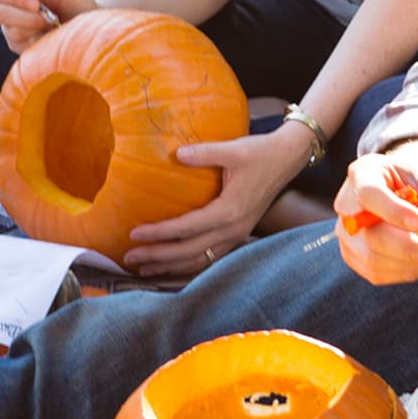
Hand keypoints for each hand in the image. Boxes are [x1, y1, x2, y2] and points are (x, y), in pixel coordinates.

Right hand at [0, 0, 97, 54]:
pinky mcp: (22, 49)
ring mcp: (13, 31)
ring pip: (13, 32)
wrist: (87, 25)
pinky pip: (23, 47)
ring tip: (53, 23)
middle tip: (49, 16)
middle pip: (0, 13)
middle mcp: (8, 10)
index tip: (36, 2)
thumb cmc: (72, 0)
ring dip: (37, 27)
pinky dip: (40, 40)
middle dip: (27, 15)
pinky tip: (51, 35)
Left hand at [122, 125, 312, 275]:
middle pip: (189, 251)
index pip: (187, 228)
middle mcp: (233, 229)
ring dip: (170, 266)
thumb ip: (204, 152)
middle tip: (129, 258)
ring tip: (144, 269)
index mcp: (230, 211)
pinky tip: (171, 266)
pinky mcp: (238, 234)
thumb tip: (177, 154)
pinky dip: (188, 265)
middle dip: (158, 257)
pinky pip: (210, 257)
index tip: (134, 234)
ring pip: (199, 260)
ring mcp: (237, 235)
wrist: (288, 158)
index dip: (159, 233)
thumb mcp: (233, 149)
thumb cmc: (260, 152)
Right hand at [335, 151, 417, 285]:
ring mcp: (346, 234)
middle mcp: (346, 206)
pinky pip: (375, 273)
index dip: (393, 212)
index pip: (369, 195)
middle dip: (409, 249)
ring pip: (372, 260)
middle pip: (370, 236)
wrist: (396, 191)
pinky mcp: (353, 256)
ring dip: (410, 265)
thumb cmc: (410, 182)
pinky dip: (403, 273)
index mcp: (362, 175)